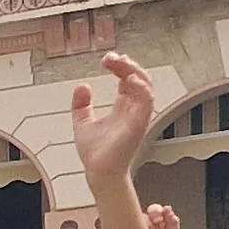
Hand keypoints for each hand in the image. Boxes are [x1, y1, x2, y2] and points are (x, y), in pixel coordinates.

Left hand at [70, 54, 160, 180]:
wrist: (98, 171)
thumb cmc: (95, 152)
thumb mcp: (82, 122)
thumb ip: (81, 105)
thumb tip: (82, 85)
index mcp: (124, 106)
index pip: (127, 79)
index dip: (120, 66)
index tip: (107, 59)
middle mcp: (134, 108)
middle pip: (138, 78)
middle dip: (127, 64)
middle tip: (110, 57)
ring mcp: (138, 115)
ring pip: (146, 86)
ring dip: (134, 71)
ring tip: (120, 62)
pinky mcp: (139, 123)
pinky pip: (147, 102)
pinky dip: (141, 88)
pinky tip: (128, 79)